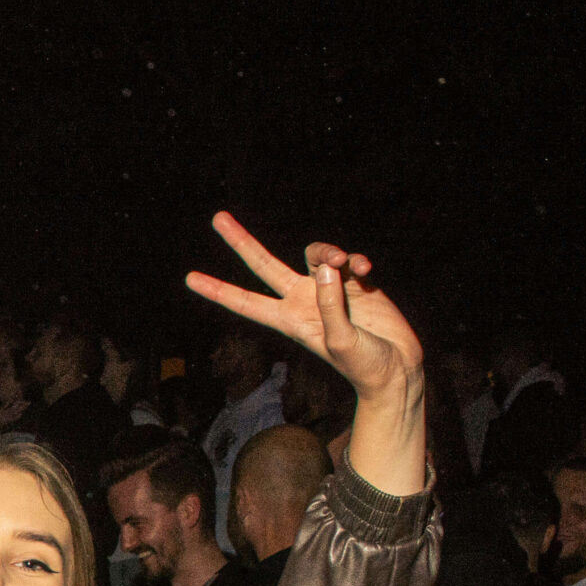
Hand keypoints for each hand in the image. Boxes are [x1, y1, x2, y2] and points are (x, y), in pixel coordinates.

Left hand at [186, 214, 425, 492]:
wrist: (396, 369)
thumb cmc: (364, 364)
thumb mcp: (341, 339)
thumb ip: (330, 304)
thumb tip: (324, 267)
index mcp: (289, 319)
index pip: (246, 302)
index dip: (218, 290)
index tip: (189, 279)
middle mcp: (302, 300)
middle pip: (264, 264)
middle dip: (241, 241)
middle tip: (217, 217)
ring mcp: (328, 289)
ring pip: (315, 254)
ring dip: (327, 252)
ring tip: (344, 264)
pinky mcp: (356, 284)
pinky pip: (349, 261)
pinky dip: (356, 261)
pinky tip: (365, 270)